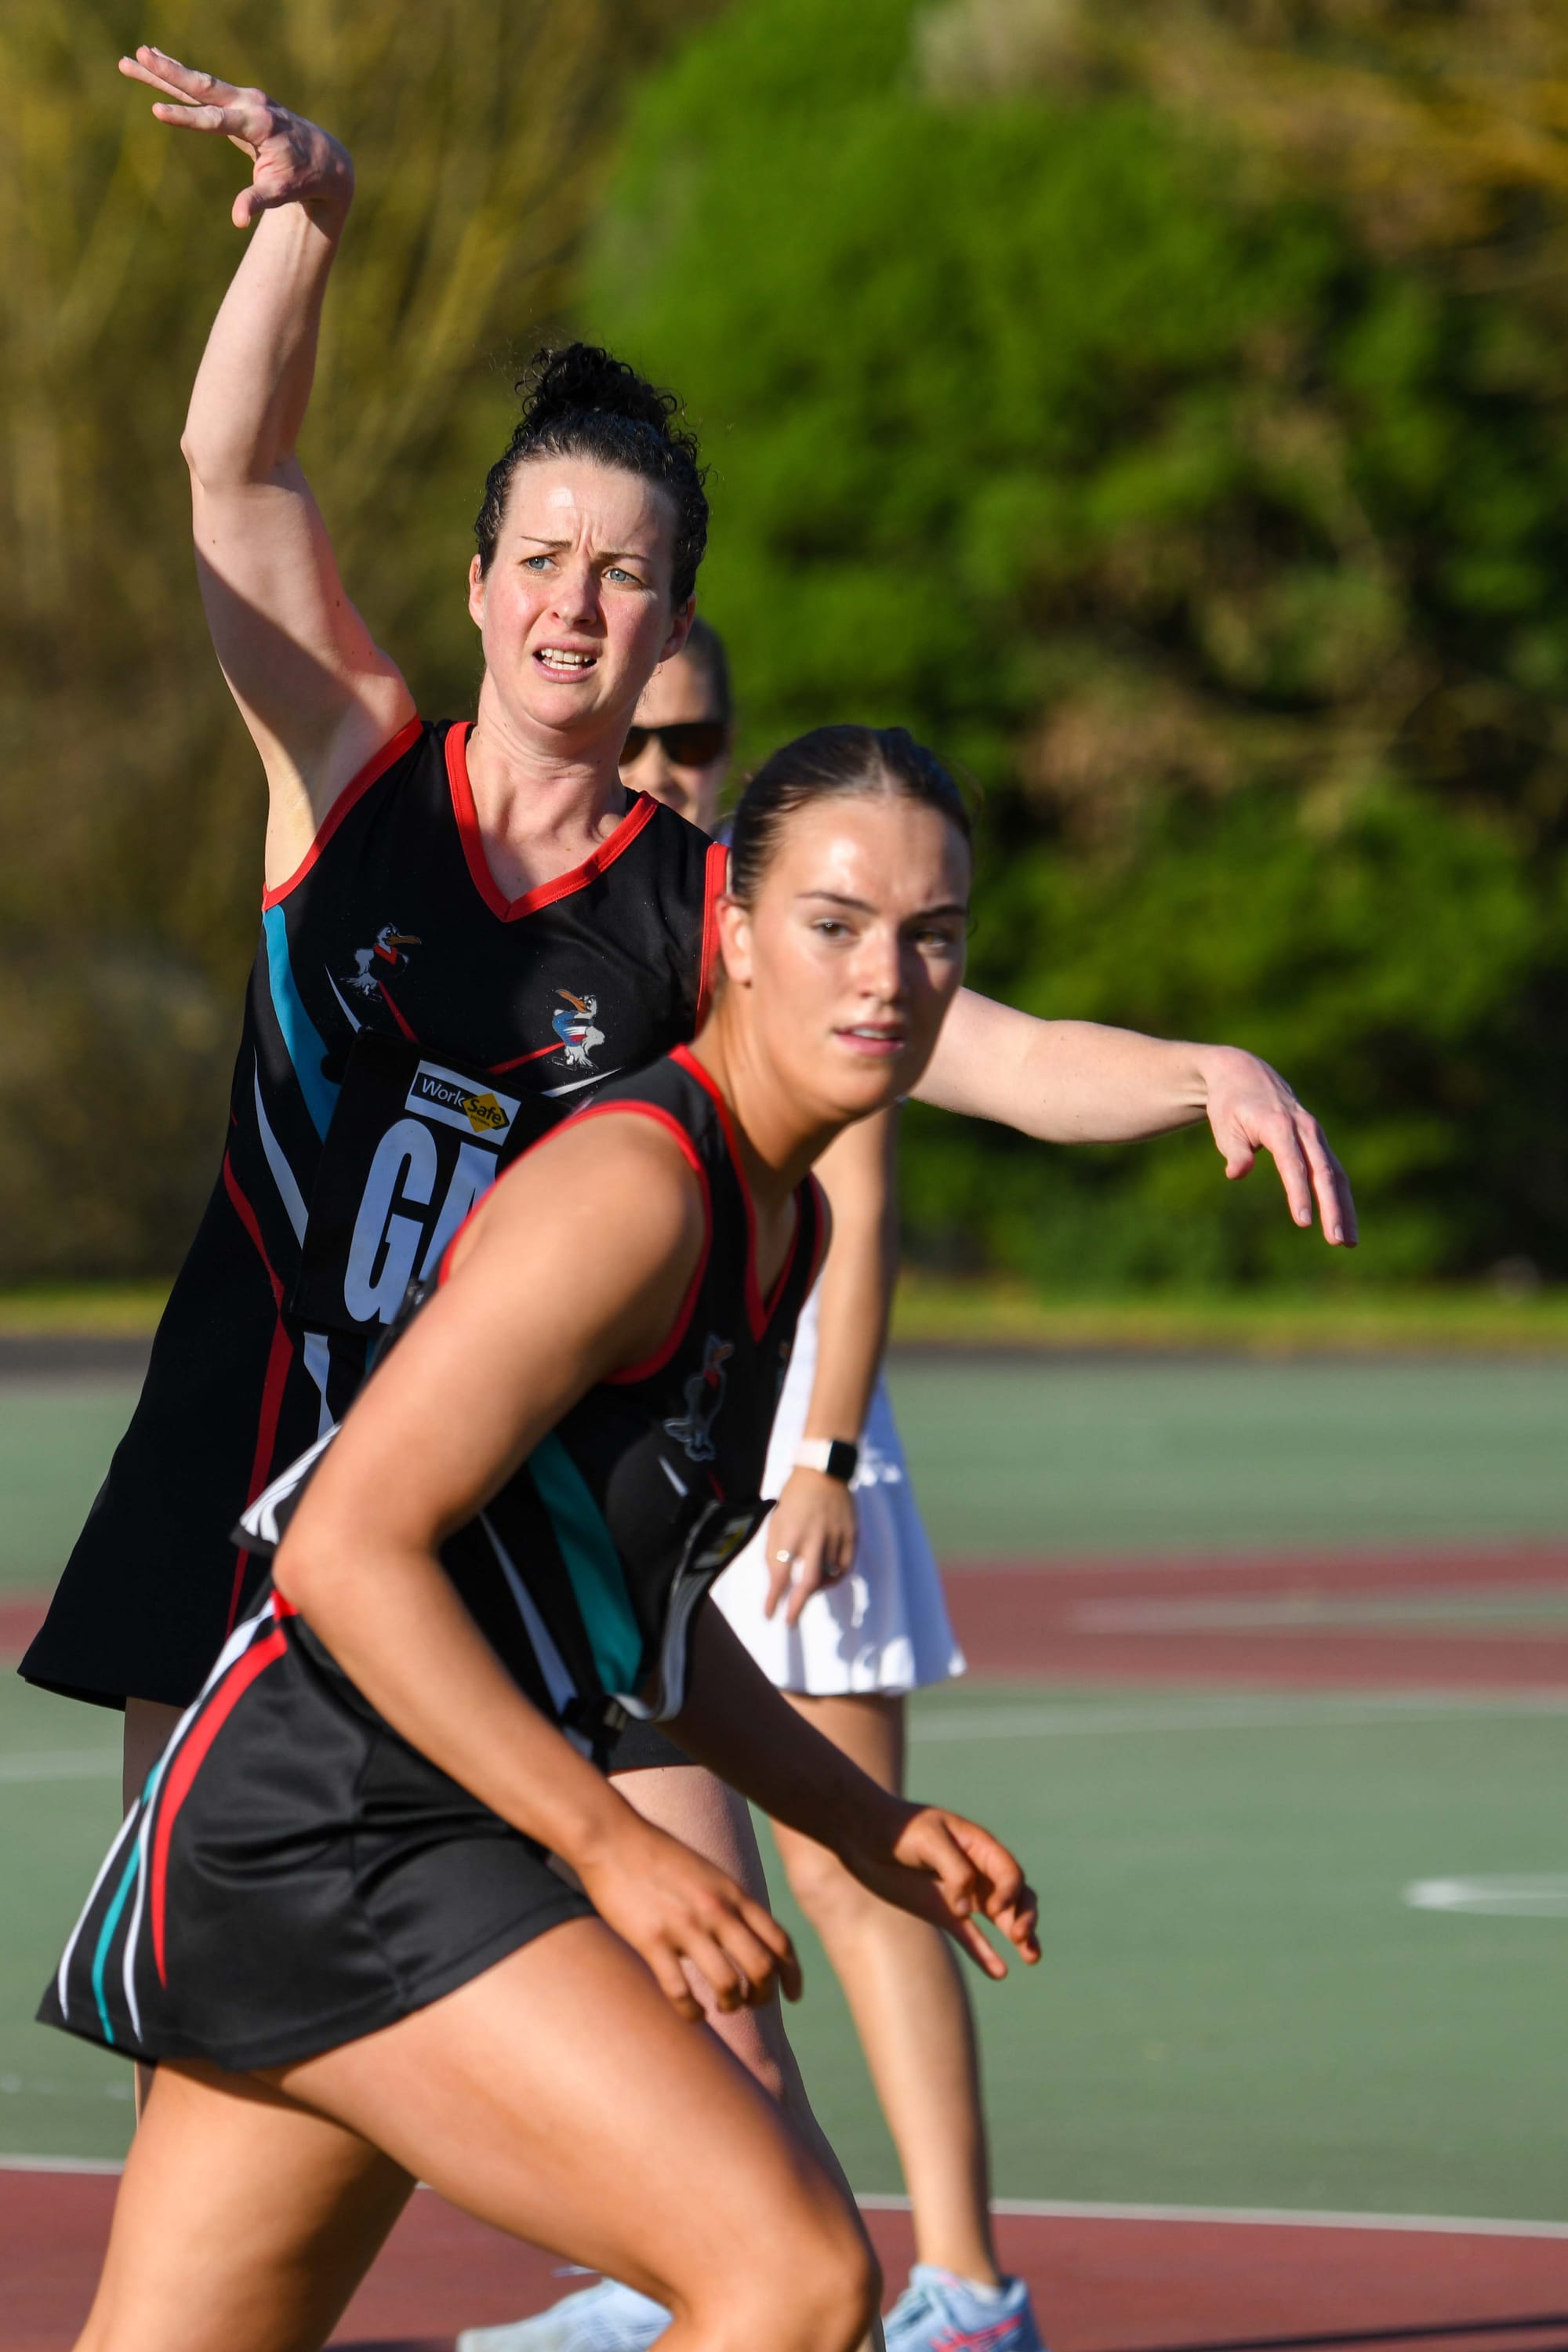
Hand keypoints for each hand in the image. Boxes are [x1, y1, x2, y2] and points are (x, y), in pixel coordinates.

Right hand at [118, 48, 353, 229]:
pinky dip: (180, 74)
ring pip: (199, 82)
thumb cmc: (301, 178)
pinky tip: (156, 60)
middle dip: (171, 72)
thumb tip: (238, 220)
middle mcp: (250, 104)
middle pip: (203, 86)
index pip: (215, 120)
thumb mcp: (282, 192)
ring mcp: (244, 98)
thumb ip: (258, 201)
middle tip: (141, 56)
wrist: (323, 157)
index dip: (186, 118)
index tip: (156, 111)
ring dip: (167, 69)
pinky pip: (205, 86)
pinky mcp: (238, 100)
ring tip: (135, 55)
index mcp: (259, 125)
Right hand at [575, 1815, 801, 2021]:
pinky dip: (691, 2012)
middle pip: (761, 1968)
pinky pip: (680, 1991)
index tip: (792, 1997)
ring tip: (722, 2007)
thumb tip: (749, 1935)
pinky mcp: (652, 1940)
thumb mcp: (709, 1874)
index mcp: (733, 1894)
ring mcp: (685, 1926)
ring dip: (731, 2005)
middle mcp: (716, 1911)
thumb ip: (731, 1903)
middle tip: (751, 2003)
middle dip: (763, 1996)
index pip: (779, 1941)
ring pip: (727, 1984)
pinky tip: (692, 2013)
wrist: (613, 1837)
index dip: (791, 1975)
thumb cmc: (660, 1856)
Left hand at [763, 1468, 857, 1626]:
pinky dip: (834, 1579)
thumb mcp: (776, 1521)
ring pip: (828, 1577)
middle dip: (798, 1606)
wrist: (823, 1473)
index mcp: (791, 1532)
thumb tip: (776, 1581)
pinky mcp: (851, 1536)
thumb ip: (775, 1551)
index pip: (780, 1573)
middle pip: (809, 1581)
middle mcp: (814, 1537)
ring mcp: (836, 1537)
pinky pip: (845, 1568)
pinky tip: (826, 1580)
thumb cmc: (794, 1498)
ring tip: (805, 1592)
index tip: (769, 1615)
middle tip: (790, 1622)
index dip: (773, 1598)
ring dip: (814, 1591)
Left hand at [844, 1799, 1039, 1980]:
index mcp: (979, 1846)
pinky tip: (1000, 1972)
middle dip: (1025, 1917)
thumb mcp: (928, 1840)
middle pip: (1017, 1895)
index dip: (1011, 1894)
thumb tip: (967, 1911)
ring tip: (1033, 1958)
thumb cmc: (897, 1828)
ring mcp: (963, 1894)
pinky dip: (986, 1954)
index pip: (1010, 1874)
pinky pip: (972, 1937)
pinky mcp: (945, 1913)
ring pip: (1002, 1917)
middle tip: (1020, 1938)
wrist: (863, 1835)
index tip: (995, 1911)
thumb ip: (954, 1871)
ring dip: (1020, 1935)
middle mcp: (977, 1871)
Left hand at [1199, 1046, 1356, 1245]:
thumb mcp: (1225, 1125)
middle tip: (1338, 1241)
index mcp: (1278, 1125)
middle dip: (1332, 1208)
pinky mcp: (1318, 1142)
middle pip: (1324, 1173)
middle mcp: (1304, 1129)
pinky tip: (1345, 1224)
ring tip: (1348, 1243)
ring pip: (1336, 1174)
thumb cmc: (1230, 1105)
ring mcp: (1315, 1135)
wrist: (1245, 1074)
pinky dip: (1341, 1198)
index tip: (1303, 1222)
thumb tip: (1236, 1173)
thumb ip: (1235, 1151)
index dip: (1299, 1194)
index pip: (1293, 1165)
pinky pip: (1334, 1172)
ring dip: (1344, 1209)